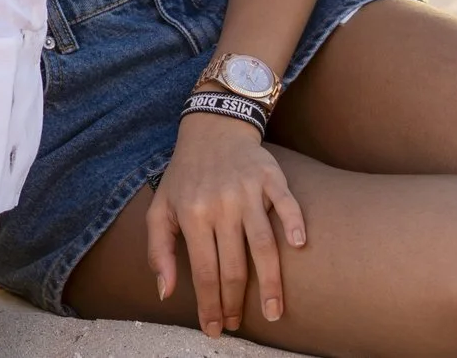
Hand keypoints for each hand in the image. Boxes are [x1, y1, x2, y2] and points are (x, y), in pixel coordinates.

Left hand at [147, 109, 304, 335]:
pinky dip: (294, 223)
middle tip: (239, 324)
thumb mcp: (160, 209)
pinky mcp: (270, 177)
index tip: (215, 328)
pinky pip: (286, 202)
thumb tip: (165, 292)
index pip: (204, 271)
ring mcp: (247, 191)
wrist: (211, 129)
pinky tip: (298, 246)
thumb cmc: (185, 176)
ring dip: (271, 281)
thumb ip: (158, 250)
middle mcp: (220, 204)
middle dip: (236, 301)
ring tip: (274, 311)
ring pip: (262, 243)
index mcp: (192, 214)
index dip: (210, 304)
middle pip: (234, 265)